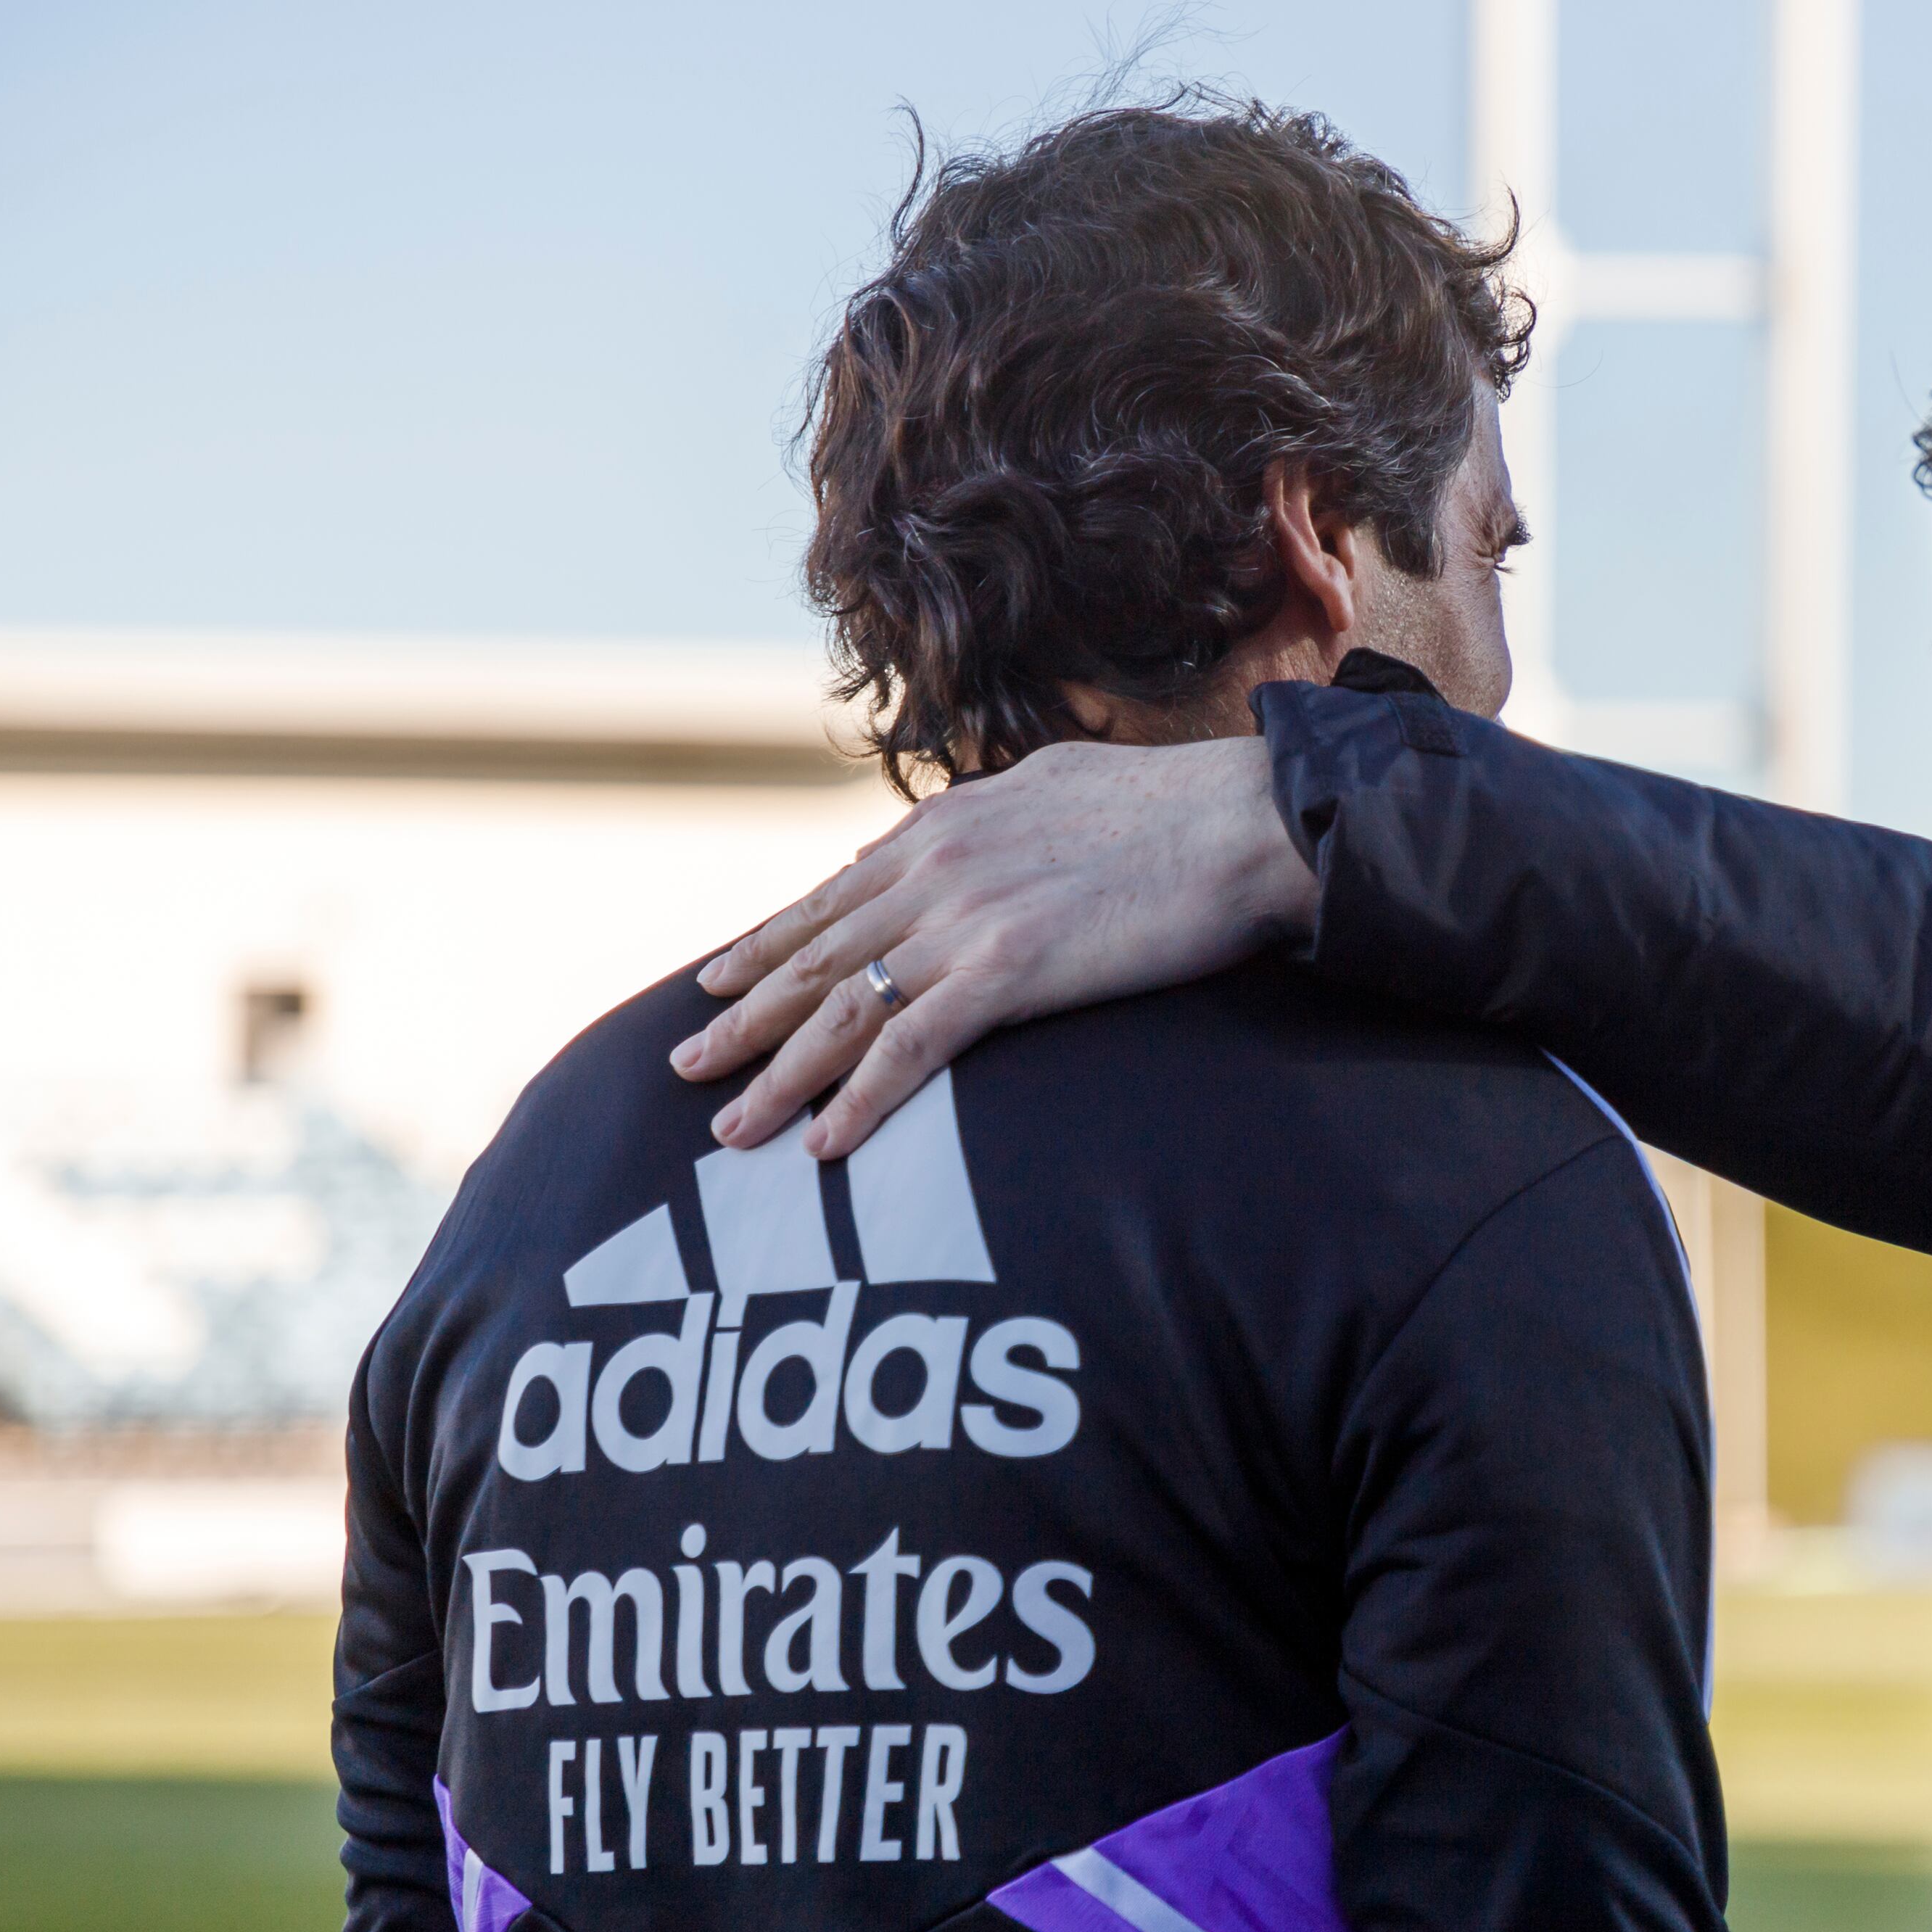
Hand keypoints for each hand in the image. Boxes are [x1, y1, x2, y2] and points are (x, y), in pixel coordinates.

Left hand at [671, 734, 1317, 1156]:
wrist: (1247, 820)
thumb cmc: (1179, 808)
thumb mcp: (1055, 786)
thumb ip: (981, 818)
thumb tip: (920, 844)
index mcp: (950, 825)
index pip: (835, 896)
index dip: (770, 945)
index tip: (721, 984)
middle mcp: (936, 868)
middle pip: (814, 953)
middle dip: (743, 1016)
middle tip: (684, 1063)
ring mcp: (965, 920)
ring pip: (840, 1008)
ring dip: (777, 1075)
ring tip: (729, 1129)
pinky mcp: (1007, 971)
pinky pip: (909, 1048)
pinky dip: (859, 1100)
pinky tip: (823, 1145)